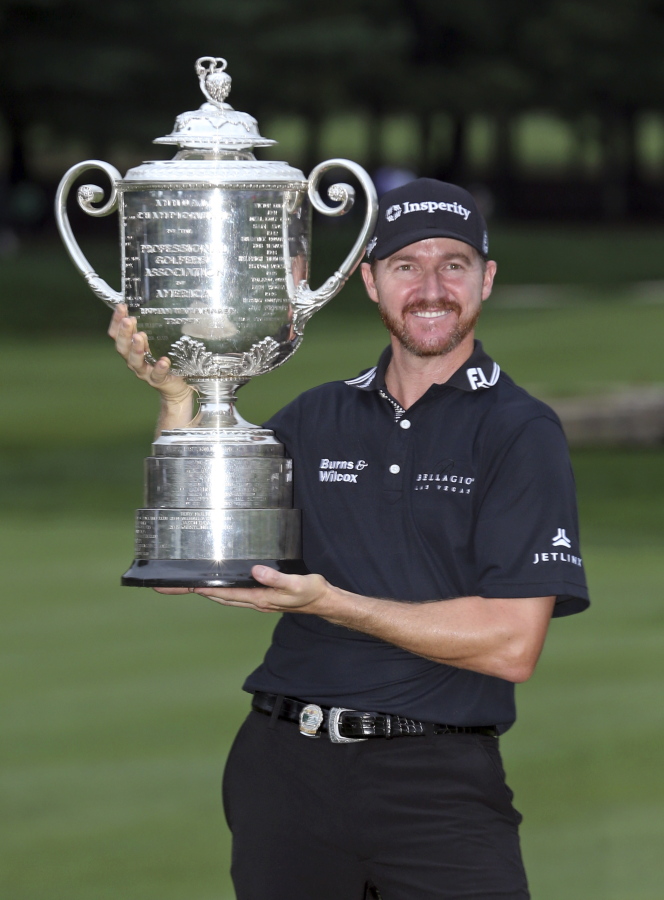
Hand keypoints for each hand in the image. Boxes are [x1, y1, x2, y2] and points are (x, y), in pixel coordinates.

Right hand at [108, 303, 192, 403]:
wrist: (177, 385)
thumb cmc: (166, 359)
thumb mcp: (158, 341)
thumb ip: (154, 328)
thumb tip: (157, 303)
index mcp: (131, 348)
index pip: (117, 334)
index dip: (116, 321)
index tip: (121, 306)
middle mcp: (134, 360)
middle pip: (122, 347)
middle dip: (124, 333)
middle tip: (128, 320)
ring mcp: (145, 372)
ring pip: (135, 361)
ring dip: (137, 348)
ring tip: (140, 336)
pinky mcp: (158, 380)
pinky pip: (157, 375)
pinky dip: (159, 367)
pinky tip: (163, 361)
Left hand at [154, 566, 332, 613]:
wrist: (323, 602)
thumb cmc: (311, 593)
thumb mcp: (296, 584)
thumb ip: (276, 579)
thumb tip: (255, 572)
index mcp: (258, 598)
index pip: (223, 593)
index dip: (202, 589)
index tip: (183, 586)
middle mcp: (253, 600)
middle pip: (216, 596)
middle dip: (194, 591)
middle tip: (170, 586)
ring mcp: (256, 599)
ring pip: (223, 595)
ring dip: (204, 590)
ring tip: (186, 585)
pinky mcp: (260, 595)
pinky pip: (233, 592)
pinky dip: (220, 588)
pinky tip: (217, 582)